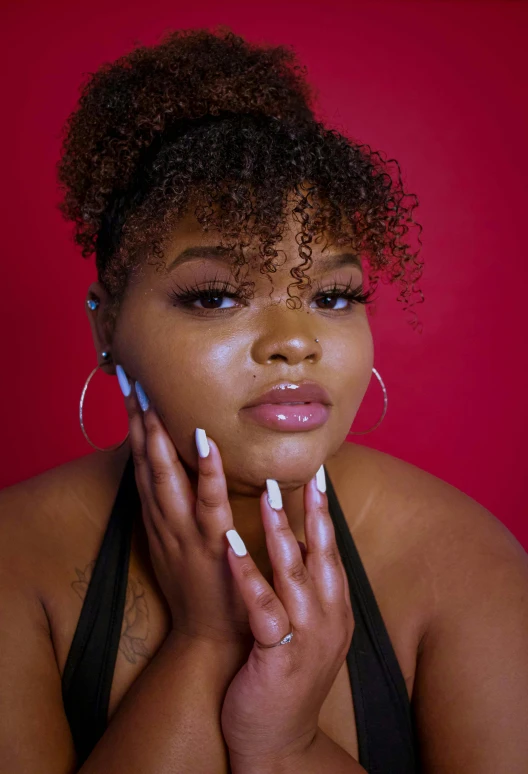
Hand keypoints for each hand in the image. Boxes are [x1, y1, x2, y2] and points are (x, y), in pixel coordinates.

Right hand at [123, 378, 250, 647]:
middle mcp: (165, 520)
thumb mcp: (177, 543)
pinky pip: (208, 502)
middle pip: (145, 463)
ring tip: (154, 403)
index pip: (141, 463)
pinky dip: (206, 471)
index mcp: (159, 517)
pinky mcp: (212, 543)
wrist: (210, 635)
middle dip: (138, 422)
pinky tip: (207, 441)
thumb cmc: (199, 583)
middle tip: (131, 382)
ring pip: (167, 478)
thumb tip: (183, 470)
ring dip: (158, 439)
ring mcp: (186, 531)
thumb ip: (177, 508)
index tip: (131, 391)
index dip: (134, 427)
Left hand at [220, 470, 354, 766]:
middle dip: (314, 512)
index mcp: (334, 610)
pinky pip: (263, 607)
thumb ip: (303, 592)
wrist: (280, 743)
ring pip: (294, 573)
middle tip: (305, 473)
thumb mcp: (304, 632)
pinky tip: (233, 545)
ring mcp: (307, 638)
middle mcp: (327, 619)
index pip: (330, 552)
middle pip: (321, 555)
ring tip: (269, 495)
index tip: (320, 478)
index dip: (324, 514)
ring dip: (280, 531)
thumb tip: (290, 545)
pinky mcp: (279, 657)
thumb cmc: (285, 679)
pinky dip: (248, 573)